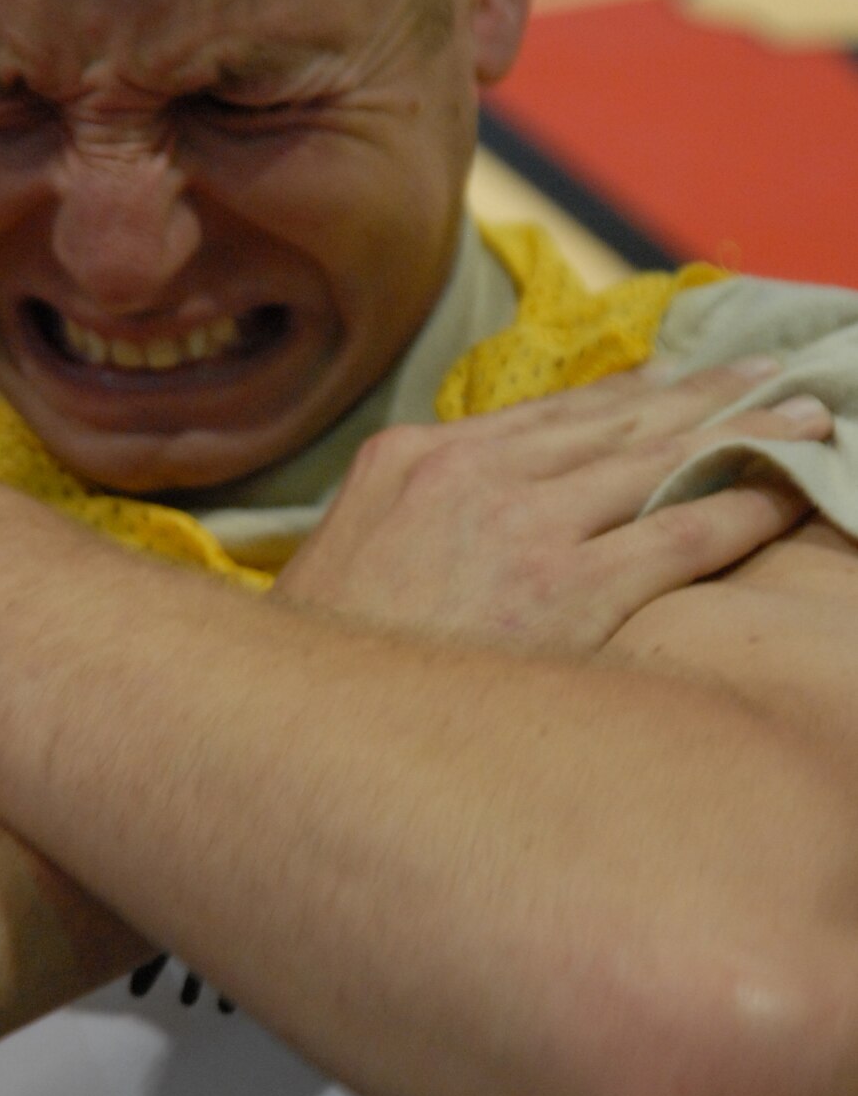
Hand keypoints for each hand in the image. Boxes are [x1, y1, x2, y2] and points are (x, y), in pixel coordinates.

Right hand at [276, 358, 829, 650]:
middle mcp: (476, 473)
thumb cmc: (324, 650)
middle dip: (706, 396)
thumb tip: (479, 505)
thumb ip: (418, 507)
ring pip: (660, 463)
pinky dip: (740, 508)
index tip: (683, 379)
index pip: (549, 413)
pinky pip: (678, 534)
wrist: (293, 718)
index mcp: (418, 455)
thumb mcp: (353, 544)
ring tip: (803, 421)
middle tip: (776, 377)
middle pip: (617, 423)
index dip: (630, 394)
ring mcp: (524, 528)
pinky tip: (785, 495)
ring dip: (744, 435)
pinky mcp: (566, 592)